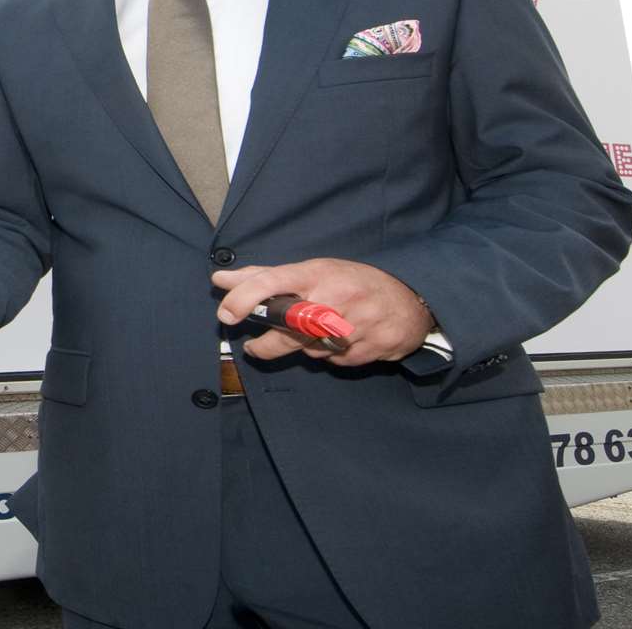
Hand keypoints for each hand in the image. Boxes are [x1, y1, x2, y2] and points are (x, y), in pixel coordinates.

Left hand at [211, 257, 432, 367]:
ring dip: (306, 347)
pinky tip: (342, 341)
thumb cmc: (353, 281)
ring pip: (311, 350)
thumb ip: (265, 277)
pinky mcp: (373, 348)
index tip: (225, 313)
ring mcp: (357, 325)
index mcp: (318, 273)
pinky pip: (336, 362)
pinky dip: (332, 356)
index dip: (244, 297)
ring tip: (319, 332)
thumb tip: (221, 280)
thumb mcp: (313, 270)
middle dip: (267, 344)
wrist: (411, 297)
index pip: (273, 281)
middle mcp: (336, 298)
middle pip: (288, 329)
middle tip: (255, 347)